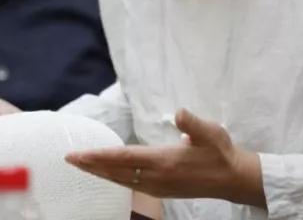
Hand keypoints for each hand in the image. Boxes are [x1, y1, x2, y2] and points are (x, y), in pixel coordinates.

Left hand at [65, 108, 264, 208]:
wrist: (233, 179)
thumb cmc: (220, 152)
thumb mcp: (211, 132)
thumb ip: (193, 123)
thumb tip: (179, 112)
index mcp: (164, 161)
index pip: (123, 159)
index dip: (99, 156)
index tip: (79, 154)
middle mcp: (157, 177)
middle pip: (116, 172)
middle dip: (91, 166)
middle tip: (69, 159)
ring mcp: (158, 187)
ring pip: (121, 180)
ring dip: (100, 173)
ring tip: (82, 166)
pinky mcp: (162, 191)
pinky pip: (130, 185)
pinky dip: (114, 178)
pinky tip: (108, 174)